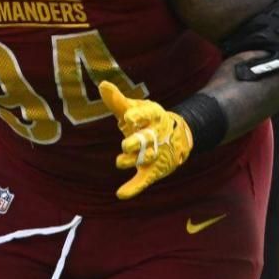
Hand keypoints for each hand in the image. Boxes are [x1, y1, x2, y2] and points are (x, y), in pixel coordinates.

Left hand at [99, 81, 192, 199]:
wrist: (176, 138)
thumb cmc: (147, 120)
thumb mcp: (135, 109)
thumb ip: (118, 101)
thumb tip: (102, 85)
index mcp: (152, 117)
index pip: (145, 115)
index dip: (137, 116)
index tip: (128, 117)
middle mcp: (155, 135)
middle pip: (147, 139)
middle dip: (137, 142)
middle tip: (126, 144)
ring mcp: (155, 153)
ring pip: (146, 158)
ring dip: (134, 160)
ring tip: (120, 162)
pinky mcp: (153, 170)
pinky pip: (144, 180)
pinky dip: (134, 188)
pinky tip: (121, 194)